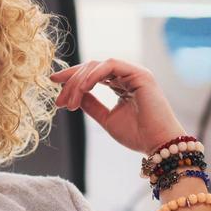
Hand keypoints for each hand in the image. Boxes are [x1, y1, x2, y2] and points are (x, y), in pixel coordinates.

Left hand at [51, 59, 186, 153]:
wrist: (157, 144)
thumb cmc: (137, 134)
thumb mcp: (105, 118)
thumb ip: (91, 104)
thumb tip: (73, 94)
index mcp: (121, 85)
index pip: (92, 74)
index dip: (71, 78)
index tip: (53, 85)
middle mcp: (128, 76)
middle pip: (91, 68)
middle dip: (71, 82)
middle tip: (59, 101)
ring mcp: (134, 73)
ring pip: (97, 66)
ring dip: (79, 82)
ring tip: (70, 102)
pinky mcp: (140, 74)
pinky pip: (110, 66)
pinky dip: (93, 75)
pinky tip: (83, 89)